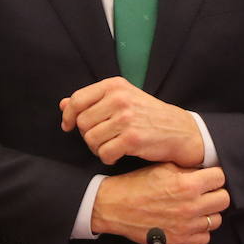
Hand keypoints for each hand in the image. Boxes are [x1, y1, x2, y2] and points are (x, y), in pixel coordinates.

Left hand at [60, 77, 204, 166]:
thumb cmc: (148, 115)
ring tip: (111, 145)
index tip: (69, 126)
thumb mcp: (121, 100)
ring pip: (90, 139)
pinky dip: (108, 157)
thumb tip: (63, 104)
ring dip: (97, 148)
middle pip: (82, 122)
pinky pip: (104, 153)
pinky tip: (117, 154)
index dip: (69, 116)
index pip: (77, 100)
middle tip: (102, 138)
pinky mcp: (132, 138)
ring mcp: (126, 118)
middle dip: (87, 135)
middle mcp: (119, 98)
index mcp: (114, 85)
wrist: (181, 131)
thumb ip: (91, 101)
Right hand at [91, 162, 228, 243]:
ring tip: (195, 207)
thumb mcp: (161, 167)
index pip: (220, 178)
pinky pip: (206, 237)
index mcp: (187, 184)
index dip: (213, 176)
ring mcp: (187, 225)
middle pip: (224, 199)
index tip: (207, 177)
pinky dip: (200, 230)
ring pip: (216, 219)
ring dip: (208, 212)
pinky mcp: (181, 240)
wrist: (114, 206)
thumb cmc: (135, 185)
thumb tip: (203, 171)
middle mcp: (191, 205)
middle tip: (204, 192)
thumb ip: (186, 169)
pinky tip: (189, 221)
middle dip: (215, 193)